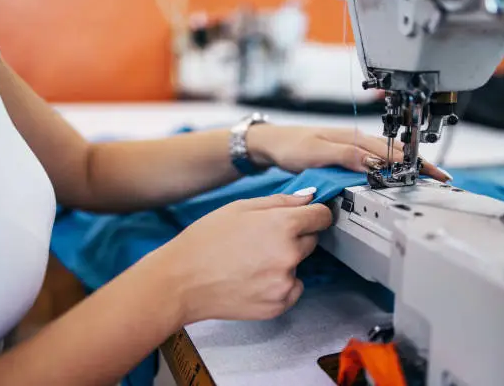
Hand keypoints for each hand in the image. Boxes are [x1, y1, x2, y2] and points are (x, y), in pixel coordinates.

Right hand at [161, 192, 331, 322]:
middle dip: (294, 237)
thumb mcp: (240, 208)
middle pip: (311, 240)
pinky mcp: (279, 305)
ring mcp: (285, 282)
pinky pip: (292, 288)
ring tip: (251, 261)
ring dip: (285, 261)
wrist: (181, 281)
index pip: (322, 216)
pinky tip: (253, 278)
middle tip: (263, 240)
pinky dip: (279, 284)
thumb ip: (280, 201)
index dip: (314, 214)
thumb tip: (308, 198)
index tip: (308, 217)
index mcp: (282, 225)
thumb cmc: (204, 241)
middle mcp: (289, 254)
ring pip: (299, 265)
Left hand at [247, 125, 449, 181]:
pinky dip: (391, 166)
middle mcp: (356, 140)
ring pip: (387, 155)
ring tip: (427, 176)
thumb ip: (345, 156)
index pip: (390, 152)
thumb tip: (374, 163)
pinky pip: (375, 159)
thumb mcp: (316, 152)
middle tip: (440, 180)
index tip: (432, 175)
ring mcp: (352, 146)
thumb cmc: (291, 145)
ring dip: (407, 165)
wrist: (273, 143)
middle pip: (395, 153)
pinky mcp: (347, 154)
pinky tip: (396, 173)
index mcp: (353, 138)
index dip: (413, 164)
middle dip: (419, 165)